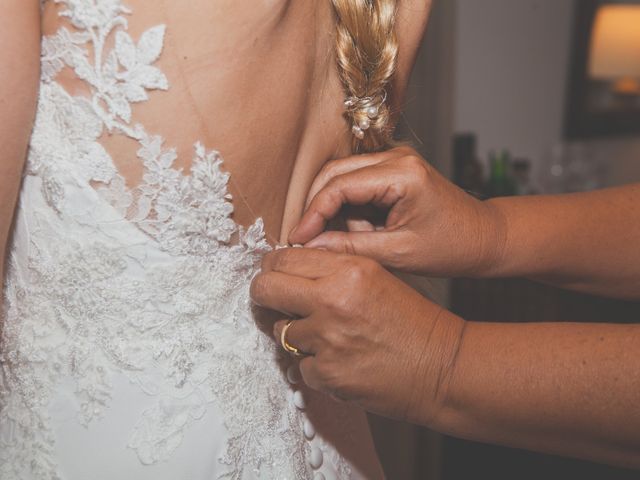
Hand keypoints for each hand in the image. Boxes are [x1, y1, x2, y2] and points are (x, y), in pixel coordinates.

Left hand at [250, 247, 464, 424]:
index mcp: (348, 270)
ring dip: (296, 332)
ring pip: (281, 330)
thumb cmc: (413, 320)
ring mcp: (326, 340)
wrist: (441, 367)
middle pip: (265, 289)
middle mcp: (332, 301)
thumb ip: (333, 268)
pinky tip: (341, 359)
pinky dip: (315, 362)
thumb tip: (289, 267)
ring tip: (328, 335)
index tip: (275, 272)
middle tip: (275, 298)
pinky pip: (300, 363)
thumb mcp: (377, 276)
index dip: (273, 265)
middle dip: (265, 293)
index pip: (283, 258)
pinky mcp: (326, 374)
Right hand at [289, 146, 506, 276]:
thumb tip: (310, 246)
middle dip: (317, 207)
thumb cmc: (451, 247)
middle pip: (334, 173)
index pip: (339, 185)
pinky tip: (356, 230)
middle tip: (306, 239)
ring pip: (342, 176)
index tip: (298, 239)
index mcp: (401, 173)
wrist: (484, 238)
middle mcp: (396, 157)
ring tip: (343, 239)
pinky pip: (356, 182)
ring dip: (333, 208)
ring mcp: (395, 159)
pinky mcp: (393, 168)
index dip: (312, 213)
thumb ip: (350, 247)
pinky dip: (348, 206)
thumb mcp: (398, 253)